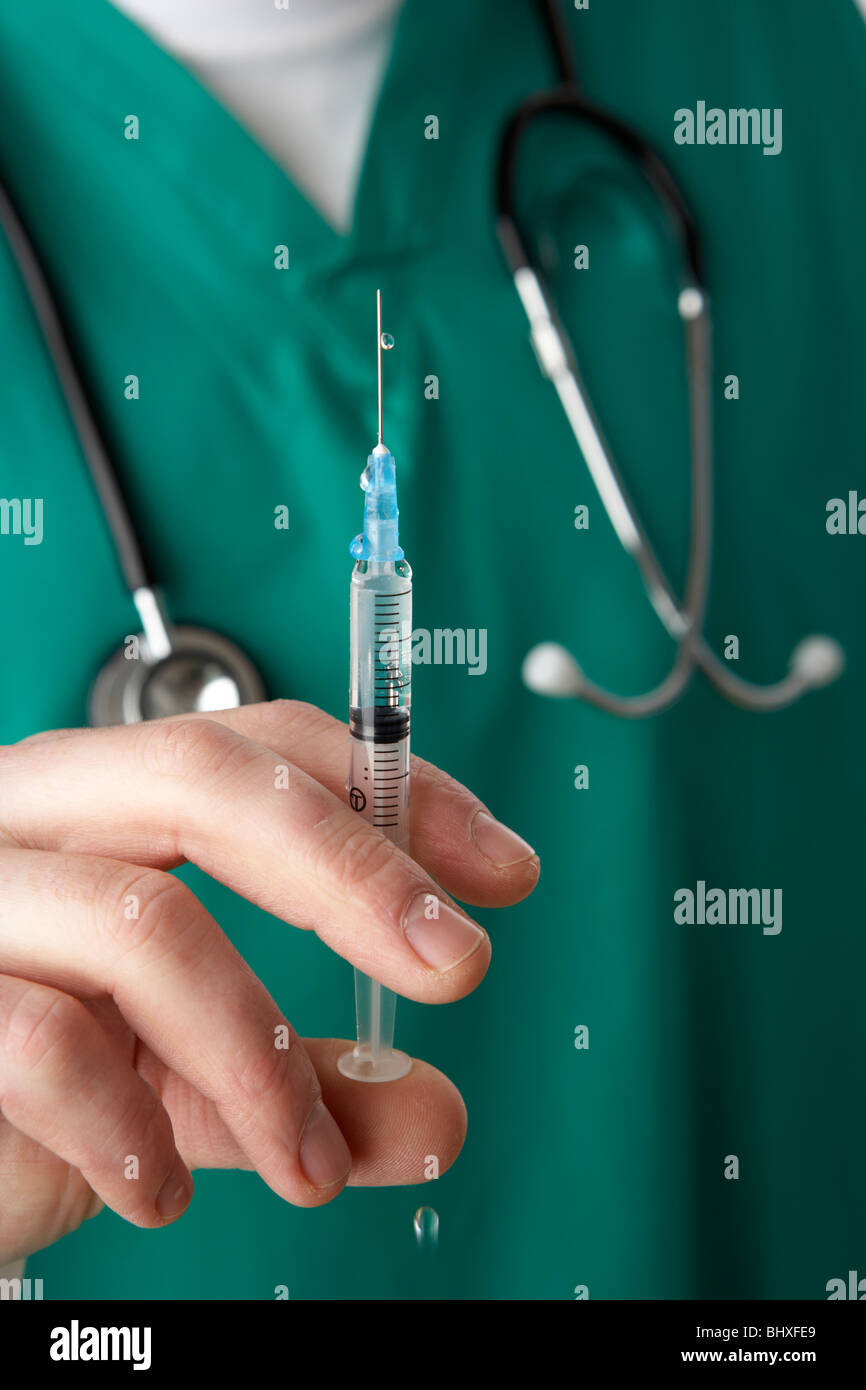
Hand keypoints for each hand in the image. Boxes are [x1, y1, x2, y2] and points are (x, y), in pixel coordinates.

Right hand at [0, 701, 538, 1261]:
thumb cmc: (43, 1078)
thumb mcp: (195, 1071)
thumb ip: (311, 1083)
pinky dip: (130, 1127)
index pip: (261, 743)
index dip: (392, 790)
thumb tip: (436, 1116)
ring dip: (263, 1060)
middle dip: (352, 872)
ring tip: (309, 1165)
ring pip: (143, 922)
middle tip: (459, 965)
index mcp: (108, 800)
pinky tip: (160, 1188)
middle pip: (204, 779)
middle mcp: (34, 815)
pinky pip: (46, 1043)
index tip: (501, 871)